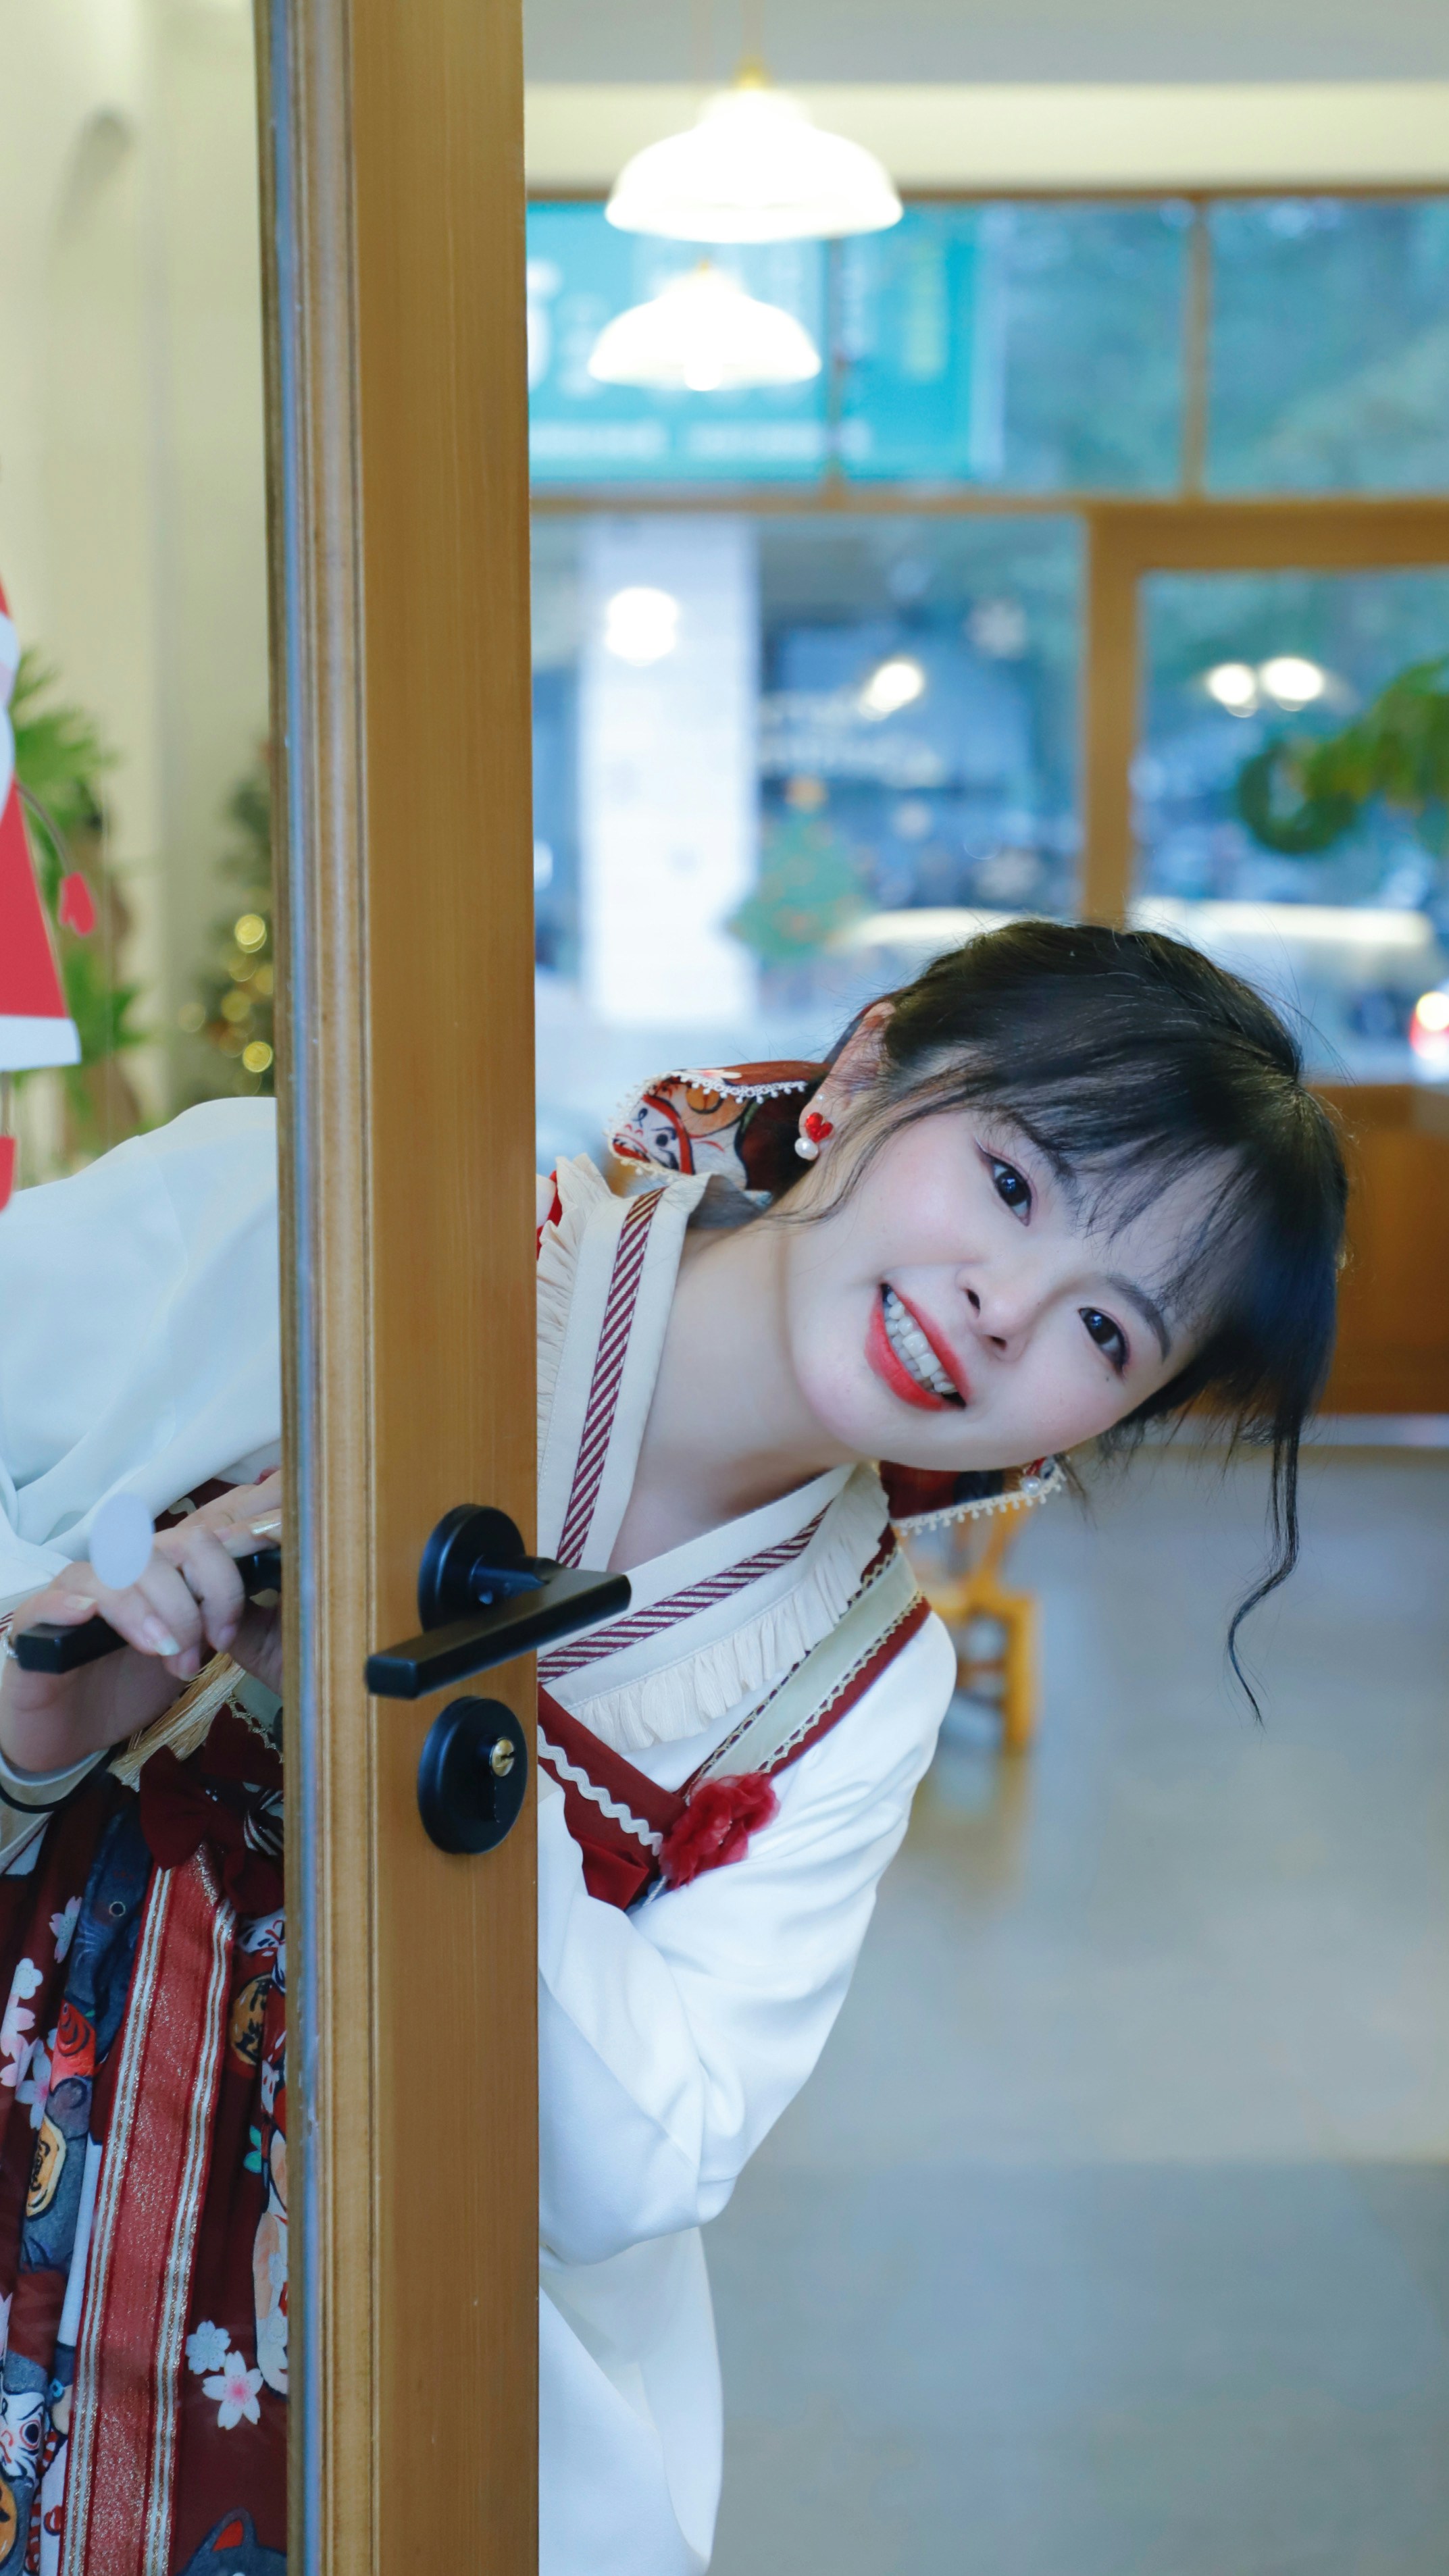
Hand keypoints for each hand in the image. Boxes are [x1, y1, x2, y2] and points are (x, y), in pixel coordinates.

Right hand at [0, 1473, 283, 1778]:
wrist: (68, 1735)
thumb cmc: (128, 1689)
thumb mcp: (185, 1655)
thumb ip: (213, 1625)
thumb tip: (262, 1601)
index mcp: (154, 1577)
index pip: (194, 1544)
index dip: (221, 1579)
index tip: (227, 1631)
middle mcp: (114, 1576)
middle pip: (155, 1551)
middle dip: (186, 1600)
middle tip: (196, 1652)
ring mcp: (71, 1598)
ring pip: (107, 1573)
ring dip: (143, 1610)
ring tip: (163, 1652)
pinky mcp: (33, 1630)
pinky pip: (46, 1603)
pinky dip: (68, 1604)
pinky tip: (87, 1615)